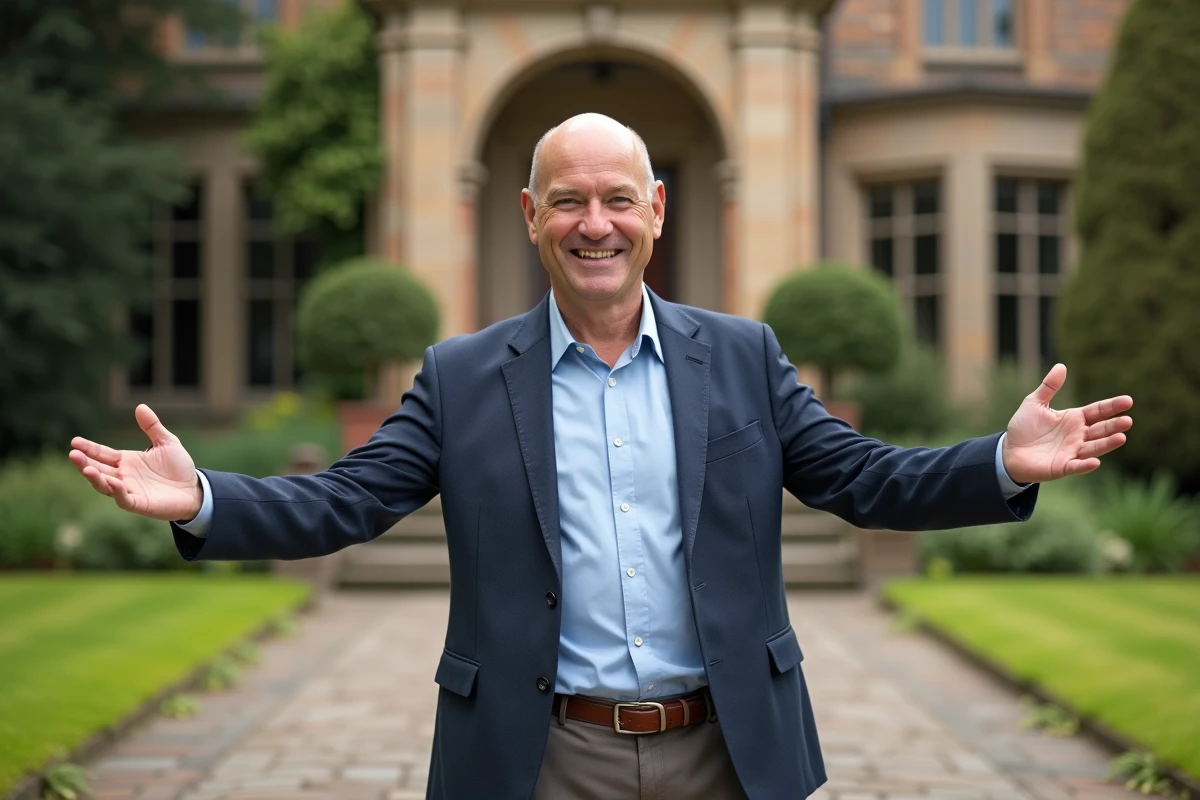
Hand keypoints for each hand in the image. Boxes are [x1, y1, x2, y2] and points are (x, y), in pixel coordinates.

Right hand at [69, 404, 202, 521]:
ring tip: (86, 469)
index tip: (75, 441)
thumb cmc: (179, 467)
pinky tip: (113, 483)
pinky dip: (117, 492)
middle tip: (73, 454)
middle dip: (84, 462)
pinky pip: (124, 499)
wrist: (195, 489)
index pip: (102, 454)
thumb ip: (152, 426)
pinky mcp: (139, 503)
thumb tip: (140, 406)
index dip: (88, 448)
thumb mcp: (166, 442)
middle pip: (98, 469)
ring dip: (95, 478)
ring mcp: (129, 490)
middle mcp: (123, 476)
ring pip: (105, 485)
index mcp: (126, 461)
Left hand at [1001, 363, 1132, 484]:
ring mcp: (1072, 452)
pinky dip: (1085, 465)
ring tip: (1121, 437)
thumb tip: (1061, 366)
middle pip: (1100, 430)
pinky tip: (1095, 462)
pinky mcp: (1062, 467)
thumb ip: (1049, 387)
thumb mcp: (1034, 403)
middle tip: (1127, 421)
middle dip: (1114, 425)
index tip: (1128, 401)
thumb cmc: (1024, 427)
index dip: (1112, 406)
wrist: (1009, 451)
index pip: (1097, 411)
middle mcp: (1077, 435)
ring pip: (1094, 448)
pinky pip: (1076, 466)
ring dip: (1107, 444)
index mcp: (1074, 419)